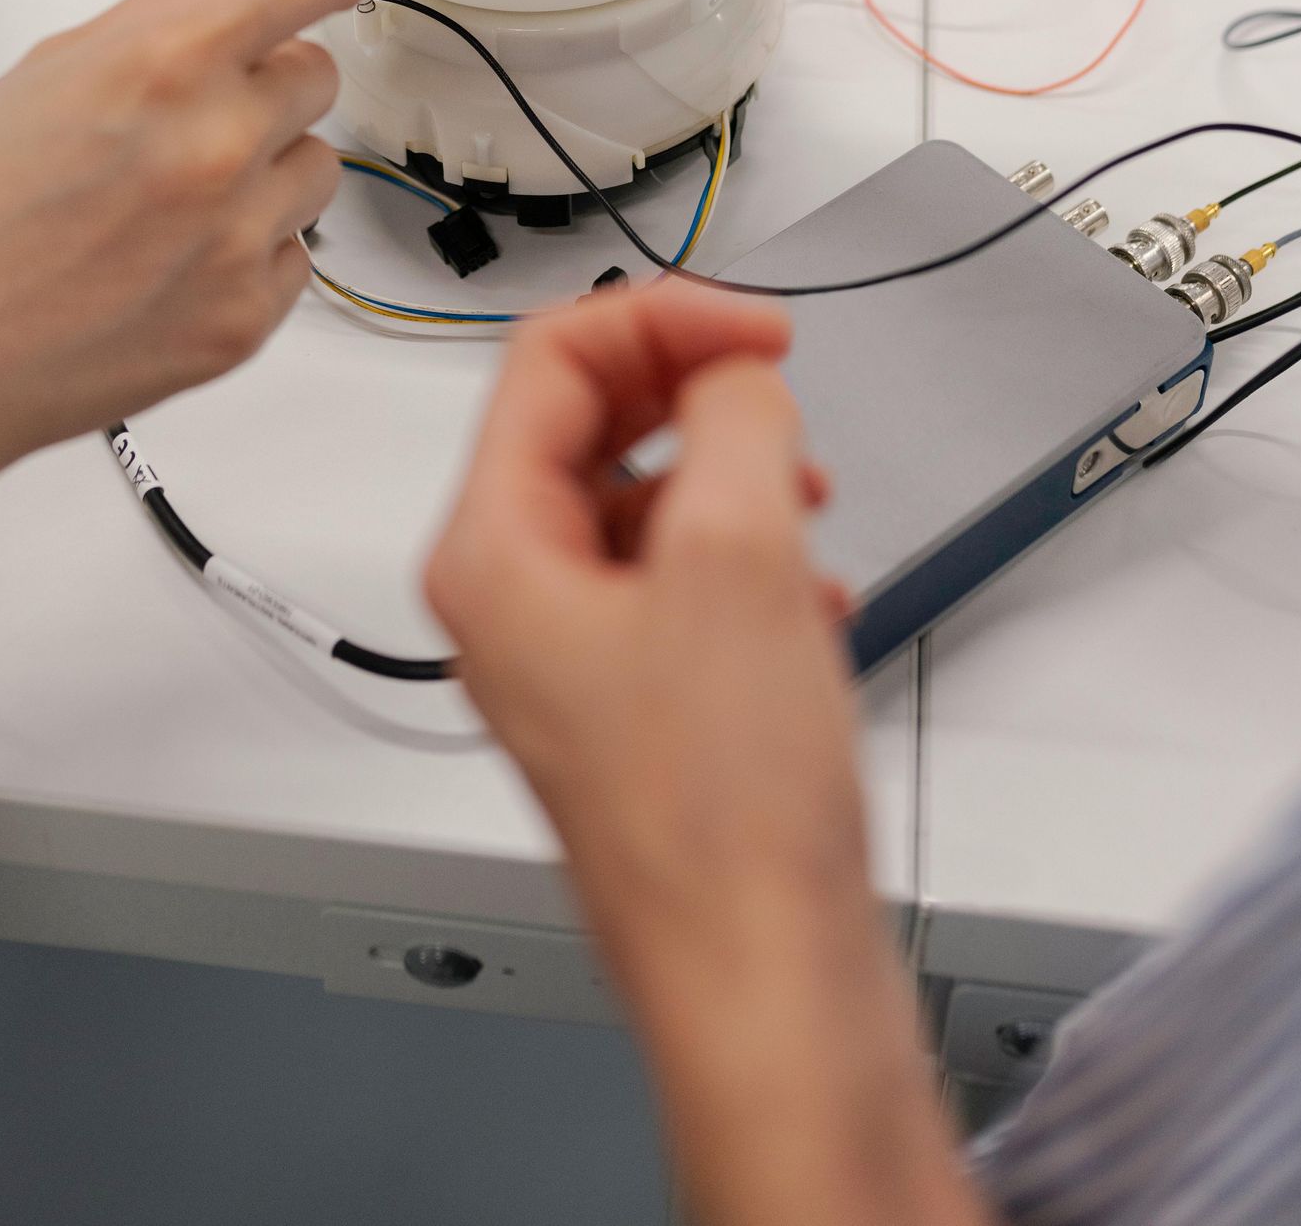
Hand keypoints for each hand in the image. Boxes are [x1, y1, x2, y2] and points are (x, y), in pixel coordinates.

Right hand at [0, 0, 366, 490]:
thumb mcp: (45, 71)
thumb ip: (171, 6)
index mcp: (165, 63)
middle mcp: (218, 146)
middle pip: (319, 74)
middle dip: (261, 82)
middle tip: (177, 120)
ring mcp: (239, 241)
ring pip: (316, 167)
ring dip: (263, 171)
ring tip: (164, 201)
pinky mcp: (245, 321)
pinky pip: (296, 257)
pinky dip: (248, 254)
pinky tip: (166, 263)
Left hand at [427, 283, 986, 1225]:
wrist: (764, 983)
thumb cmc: (722, 818)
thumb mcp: (740, 553)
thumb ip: (734, 416)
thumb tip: (734, 371)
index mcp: (490, 552)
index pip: (548, 359)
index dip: (662, 317)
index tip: (757, 330)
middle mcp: (511, 603)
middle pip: (586, 423)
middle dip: (693, 391)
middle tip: (777, 386)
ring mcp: (569, 662)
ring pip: (641, 504)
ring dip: (729, 478)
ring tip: (804, 505)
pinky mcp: (634, 713)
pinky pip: (677, 588)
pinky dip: (747, 565)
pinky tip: (810, 604)